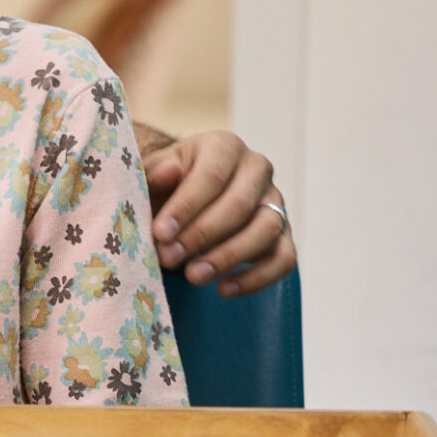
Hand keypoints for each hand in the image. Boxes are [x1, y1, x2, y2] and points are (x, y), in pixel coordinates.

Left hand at [145, 129, 295, 297]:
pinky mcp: (284, 234)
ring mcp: (276, 201)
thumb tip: (167, 173)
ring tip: (193, 276)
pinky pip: (284, 258)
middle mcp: (257, 168)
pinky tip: (223, 289)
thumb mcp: (152, 173)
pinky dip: (256, 278)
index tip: (160, 233)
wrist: (183, 196)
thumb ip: (154, 174)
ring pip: (266, 230)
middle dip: (201, 235)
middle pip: (238, 205)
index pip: (210, 176)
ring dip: (228, 257)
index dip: (186, 207)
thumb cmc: (165, 184)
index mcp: (223, 146)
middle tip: (168, 258)